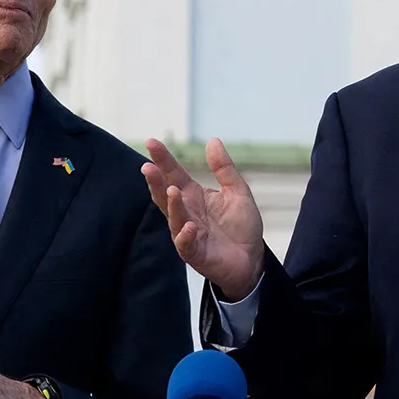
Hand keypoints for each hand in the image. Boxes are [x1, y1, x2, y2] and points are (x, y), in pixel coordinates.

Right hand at [142, 137, 265, 299]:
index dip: (163, 159)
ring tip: (171, 190)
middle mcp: (186, 213)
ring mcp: (187, 233)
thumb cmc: (241, 226)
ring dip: (172, 205)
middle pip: (166, 195)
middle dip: (156, 182)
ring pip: (174, 218)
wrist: (252, 258)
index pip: (174, 174)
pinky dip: (185, 235)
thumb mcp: (237, 191)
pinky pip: (185, 244)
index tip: (152, 142)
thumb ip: (224, 168)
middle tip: (147, 167)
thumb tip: (213, 141)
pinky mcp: (195, 253)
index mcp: (193, 196)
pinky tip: (189, 226)